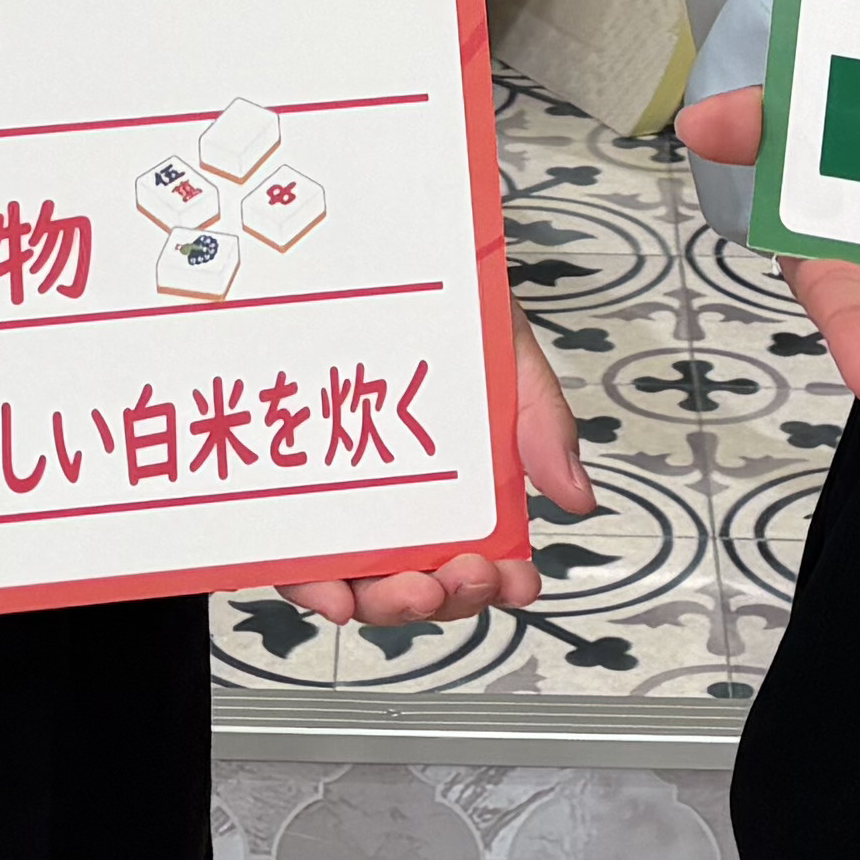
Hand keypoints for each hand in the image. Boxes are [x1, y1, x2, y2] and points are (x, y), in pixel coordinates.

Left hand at [277, 334, 593, 626]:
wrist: (371, 254)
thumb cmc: (444, 305)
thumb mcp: (506, 351)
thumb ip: (541, 420)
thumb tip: (576, 496)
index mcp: (458, 484)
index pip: (481, 555)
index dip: (501, 583)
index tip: (518, 581)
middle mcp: (399, 504)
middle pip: (425, 582)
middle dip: (449, 597)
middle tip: (467, 573)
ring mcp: (340, 505)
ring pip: (363, 586)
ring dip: (389, 606)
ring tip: (409, 590)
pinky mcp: (283, 497)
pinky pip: (295, 558)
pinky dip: (315, 587)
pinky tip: (333, 592)